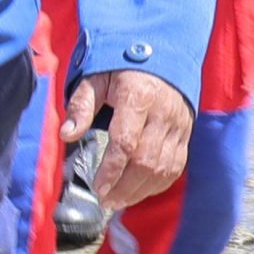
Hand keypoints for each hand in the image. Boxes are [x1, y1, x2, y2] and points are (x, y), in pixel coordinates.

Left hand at [62, 70, 191, 209]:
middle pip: (146, 161)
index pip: (126, 142)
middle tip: (105, 200)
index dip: (112, 170)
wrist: (163, 52)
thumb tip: (67, 135)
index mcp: (138, 96)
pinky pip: (176, 166)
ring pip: (163, 168)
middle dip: (124, 187)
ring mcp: (178, 125)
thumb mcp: (95, 77)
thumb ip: (81, 105)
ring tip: (118, 201)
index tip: (97, 187)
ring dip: (140, 191)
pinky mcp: (186, 134)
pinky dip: (158, 184)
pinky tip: (139, 192)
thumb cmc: (122, 66)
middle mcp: (163, 113)